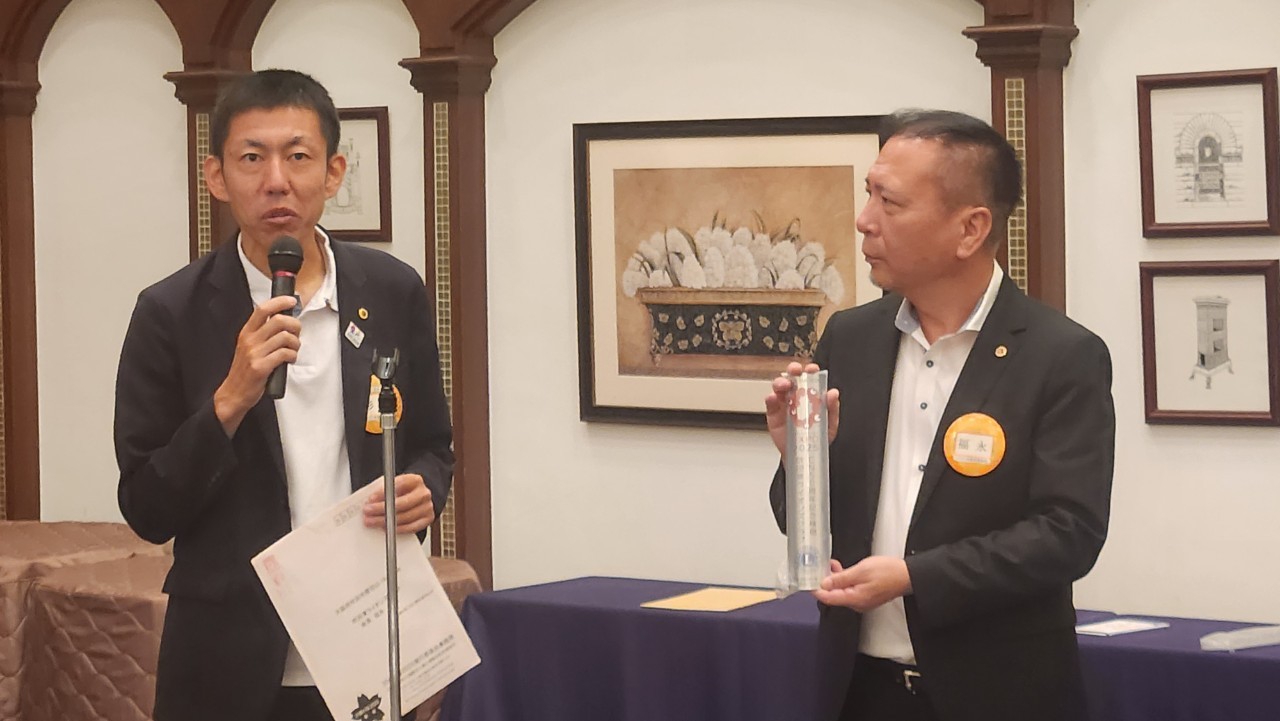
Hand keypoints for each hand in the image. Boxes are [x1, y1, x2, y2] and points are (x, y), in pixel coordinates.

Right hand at [213, 295, 300, 435]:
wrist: (234, 392)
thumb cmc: (245, 370)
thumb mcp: (249, 346)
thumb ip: (263, 333)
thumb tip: (284, 320)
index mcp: (247, 332)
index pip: (263, 309)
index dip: (279, 302)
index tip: (291, 301)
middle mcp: (250, 340)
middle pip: (279, 321)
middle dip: (295, 325)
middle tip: (296, 333)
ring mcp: (255, 353)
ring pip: (285, 337)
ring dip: (296, 343)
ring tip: (293, 350)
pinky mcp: (261, 367)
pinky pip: (284, 354)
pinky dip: (293, 355)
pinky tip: (289, 359)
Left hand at [364, 474, 434, 533]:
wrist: (419, 496)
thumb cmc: (404, 490)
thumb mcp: (395, 484)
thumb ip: (385, 489)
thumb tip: (370, 501)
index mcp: (415, 480)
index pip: (398, 485)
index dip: (383, 493)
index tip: (371, 499)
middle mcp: (423, 493)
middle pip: (402, 503)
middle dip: (382, 509)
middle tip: (368, 512)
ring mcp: (427, 507)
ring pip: (405, 517)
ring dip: (386, 521)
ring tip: (373, 521)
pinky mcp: (428, 519)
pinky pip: (411, 527)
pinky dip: (397, 529)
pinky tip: (386, 528)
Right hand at [763, 361, 839, 457]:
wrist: (803, 455)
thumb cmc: (817, 438)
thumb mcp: (829, 424)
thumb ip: (832, 408)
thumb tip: (833, 393)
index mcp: (811, 395)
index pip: (810, 378)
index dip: (810, 370)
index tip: (812, 369)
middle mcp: (797, 396)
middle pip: (793, 377)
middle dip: (793, 370)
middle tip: (795, 371)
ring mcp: (784, 404)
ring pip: (779, 386)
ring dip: (780, 382)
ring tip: (783, 386)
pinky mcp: (773, 413)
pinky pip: (770, 402)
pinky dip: (770, 398)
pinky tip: (774, 398)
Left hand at [813, 557, 911, 611]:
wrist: (908, 575)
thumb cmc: (889, 572)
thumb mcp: (861, 570)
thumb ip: (841, 578)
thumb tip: (825, 583)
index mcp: (854, 599)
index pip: (828, 598)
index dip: (815, 589)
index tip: (807, 580)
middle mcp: (857, 603)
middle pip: (833, 595)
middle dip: (825, 581)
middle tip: (820, 567)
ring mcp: (862, 600)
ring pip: (841, 592)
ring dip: (834, 579)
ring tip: (832, 565)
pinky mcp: (866, 596)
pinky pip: (850, 590)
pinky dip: (844, 580)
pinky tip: (843, 571)